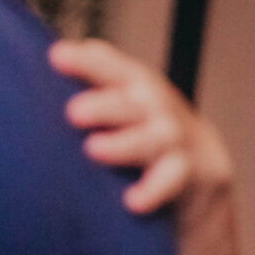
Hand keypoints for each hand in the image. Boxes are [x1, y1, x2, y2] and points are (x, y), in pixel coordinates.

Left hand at [50, 38, 232, 214]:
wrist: (201, 169)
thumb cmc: (140, 129)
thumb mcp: (120, 102)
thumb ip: (92, 81)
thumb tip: (54, 52)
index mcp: (136, 88)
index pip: (113, 69)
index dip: (88, 62)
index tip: (56, 56)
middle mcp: (157, 109)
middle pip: (134, 102)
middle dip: (105, 106)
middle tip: (73, 112)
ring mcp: (175, 141)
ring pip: (154, 139)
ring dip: (125, 143)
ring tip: (94, 149)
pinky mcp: (189, 175)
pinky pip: (173, 181)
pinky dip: (155, 189)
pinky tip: (133, 202)